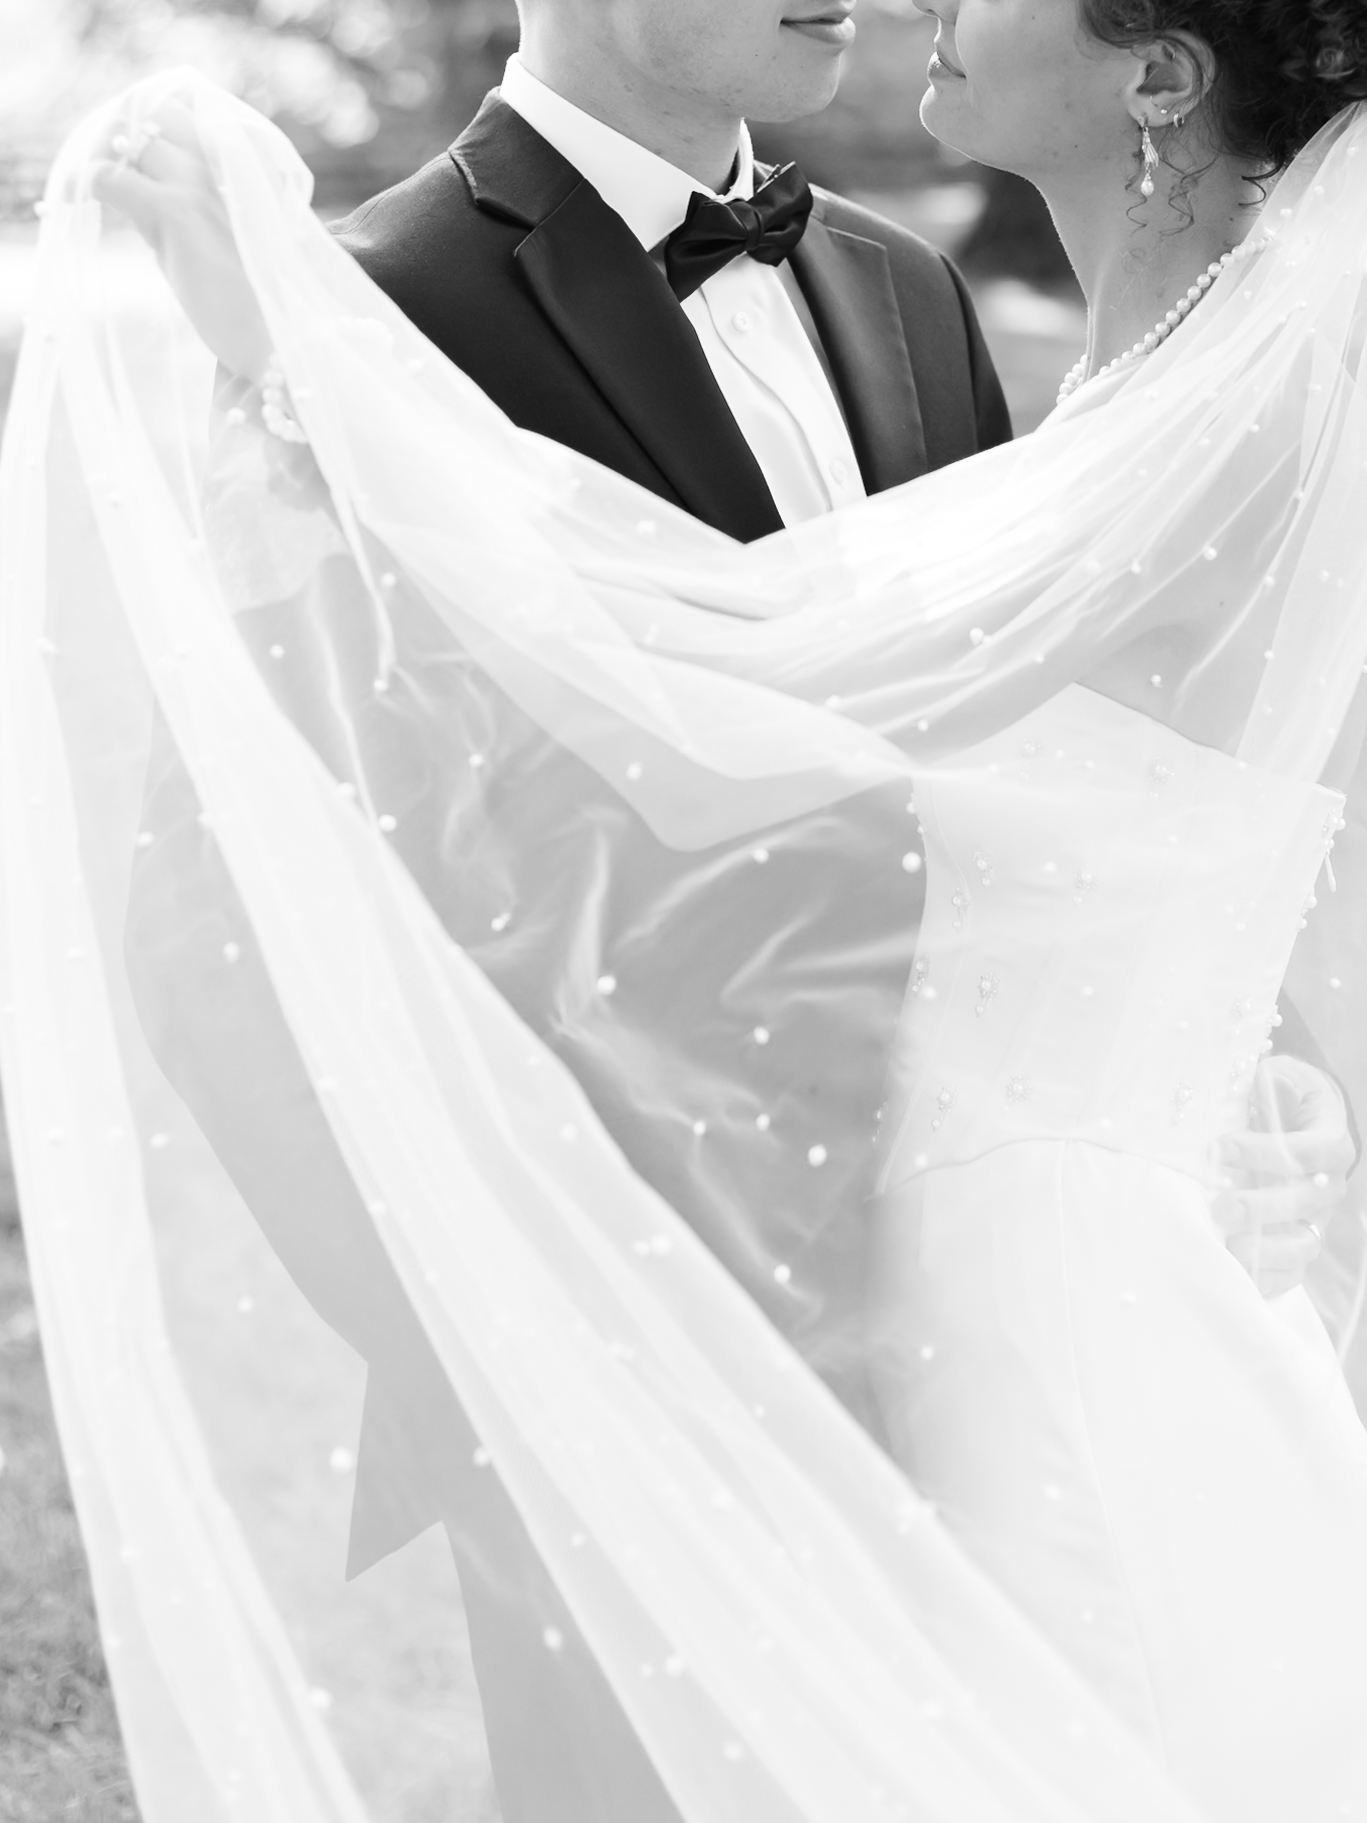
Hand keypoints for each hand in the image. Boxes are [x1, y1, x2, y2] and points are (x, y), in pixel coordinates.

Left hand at [91, 98, 270, 383]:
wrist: (282, 340)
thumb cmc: (260, 303)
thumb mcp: (228, 238)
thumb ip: (188, 204)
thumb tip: (135, 188)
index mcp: (244, 166)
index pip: (183, 113)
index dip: (150, 126)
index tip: (129, 153)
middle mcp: (224, 163)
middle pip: (153, 116)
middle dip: (120, 137)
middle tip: (103, 169)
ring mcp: (199, 184)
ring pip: (127, 139)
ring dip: (100, 157)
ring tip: (82, 188)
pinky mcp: (176, 212)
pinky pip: (109, 176)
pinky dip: (85, 183)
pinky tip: (76, 200)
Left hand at [1212, 1053, 1354, 1297]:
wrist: (1295, 1120)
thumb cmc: (1282, 1098)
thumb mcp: (1281, 1079)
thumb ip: (1273, 1083)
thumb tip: (1261, 1084)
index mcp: (1330, 1142)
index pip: (1307, 1151)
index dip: (1265, 1152)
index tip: (1222, 1148)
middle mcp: (1329, 1186)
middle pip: (1305, 1202)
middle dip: (1263, 1207)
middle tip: (1222, 1206)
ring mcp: (1315, 1219)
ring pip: (1304, 1244)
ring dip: (1267, 1249)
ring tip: (1230, 1247)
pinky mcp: (1297, 1244)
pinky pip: (1291, 1272)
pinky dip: (1268, 1279)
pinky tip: (1239, 1276)